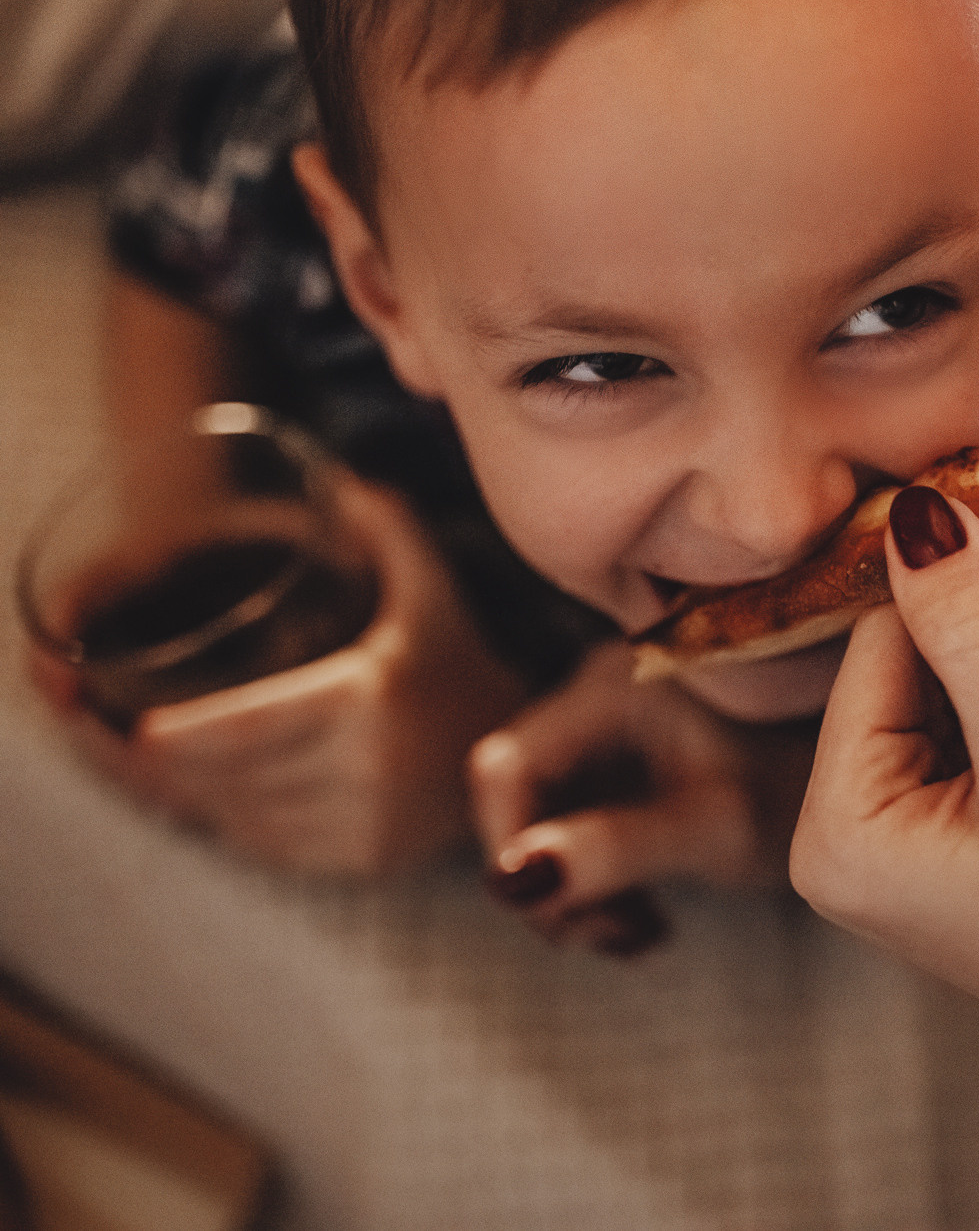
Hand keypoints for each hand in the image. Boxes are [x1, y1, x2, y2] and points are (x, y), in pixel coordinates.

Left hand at [32, 474, 528, 874]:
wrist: (526, 754)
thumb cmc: (461, 660)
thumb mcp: (432, 588)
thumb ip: (387, 526)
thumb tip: (340, 477)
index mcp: (372, 701)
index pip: (261, 729)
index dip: (194, 737)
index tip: (141, 731)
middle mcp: (366, 772)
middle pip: (227, 775)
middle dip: (149, 759)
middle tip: (94, 726)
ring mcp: (361, 825)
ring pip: (232, 812)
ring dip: (174, 788)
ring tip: (129, 752)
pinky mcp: (355, 861)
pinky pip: (257, 842)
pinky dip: (216, 815)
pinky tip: (193, 784)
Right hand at [468, 641, 814, 954]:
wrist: (877, 772)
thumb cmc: (807, 783)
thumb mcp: (711, 826)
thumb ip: (610, 850)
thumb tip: (511, 881)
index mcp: (611, 688)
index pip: (504, 769)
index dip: (510, 847)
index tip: (554, 913)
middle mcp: (603, 688)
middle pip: (522, 795)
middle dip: (549, 876)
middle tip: (607, 935)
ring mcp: (620, 719)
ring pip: (551, 813)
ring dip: (577, 883)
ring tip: (636, 933)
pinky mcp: (641, 754)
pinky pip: (587, 817)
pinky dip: (604, 872)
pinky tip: (650, 918)